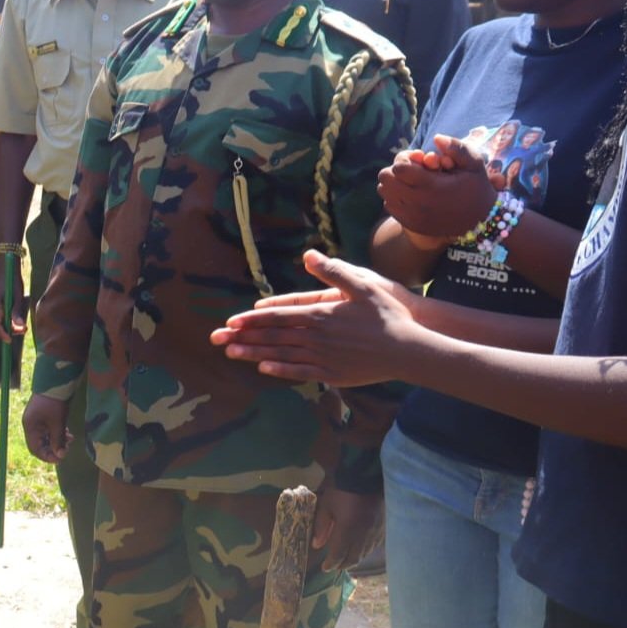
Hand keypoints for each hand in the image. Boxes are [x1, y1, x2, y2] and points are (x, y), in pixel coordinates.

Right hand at [0, 259, 26, 341]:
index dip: (3, 335)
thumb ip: (16, 313)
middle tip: (22, 331)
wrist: (5, 266)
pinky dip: (6, 320)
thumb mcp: (17, 296)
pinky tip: (15, 318)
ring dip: (8, 325)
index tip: (11, 340)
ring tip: (21, 326)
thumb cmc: (12, 279)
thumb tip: (19, 328)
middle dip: (8, 331)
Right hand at [22, 393, 71, 463]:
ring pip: (46, 437)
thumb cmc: (54, 403)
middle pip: (40, 444)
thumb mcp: (57, 423)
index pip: (35, 449)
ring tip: (70, 440)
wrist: (56, 382)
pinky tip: (68, 434)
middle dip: (53, 448)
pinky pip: (49, 430)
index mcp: (30, 427)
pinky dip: (58, 434)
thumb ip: (57, 440)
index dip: (47, 456)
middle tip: (67, 449)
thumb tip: (59, 455)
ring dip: (57, 441)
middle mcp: (31, 425)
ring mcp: (37, 420)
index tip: (60, 459)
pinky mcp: (44, 416)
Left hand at [209, 250, 431, 386]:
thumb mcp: (361, 285)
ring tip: (232, 353)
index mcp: (319, 315)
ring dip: (254, 354)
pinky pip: (300, 372)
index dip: (252, 319)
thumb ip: (332, 271)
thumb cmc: (387, 314)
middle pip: (272, 337)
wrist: (408, 350)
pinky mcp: (332, 373)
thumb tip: (308, 254)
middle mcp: (315, 337)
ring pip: (281, 355)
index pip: (277, 317)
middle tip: (218, 338)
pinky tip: (265, 369)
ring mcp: (322, 357)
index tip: (232, 321)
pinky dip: (280, 370)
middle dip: (243, 337)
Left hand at [312, 488, 383, 572]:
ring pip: (366, 552)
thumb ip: (321, 526)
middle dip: (343, 564)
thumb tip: (317, 545)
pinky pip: (375, 545)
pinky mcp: (384, 526)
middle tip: (335, 566)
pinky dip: (366, 550)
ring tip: (346, 560)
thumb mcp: (326, 506)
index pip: (339, 553)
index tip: (325, 567)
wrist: (365, 476)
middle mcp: (364, 535)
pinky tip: (361, 550)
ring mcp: (376, 532)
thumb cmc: (341, 490)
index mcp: (348, 530)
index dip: (331, 563)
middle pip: (354, 557)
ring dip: (355, 559)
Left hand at [377, 136, 496, 241]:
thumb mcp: (475, 165)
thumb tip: (436, 138)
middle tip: (411, 170)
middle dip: (396, 169)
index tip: (418, 160)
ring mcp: (411, 215)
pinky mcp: (409, 223)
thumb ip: (457, 148)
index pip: (398, 168)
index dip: (405, 159)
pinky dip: (395, 197)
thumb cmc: (476, 188)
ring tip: (411, 182)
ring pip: (384, 191)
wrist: (479, 222)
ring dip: (394, 183)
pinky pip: (388, 205)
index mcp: (433, 186)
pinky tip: (411, 195)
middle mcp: (418, 203)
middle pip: (385, 178)